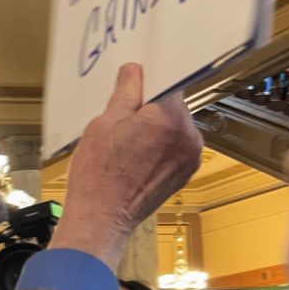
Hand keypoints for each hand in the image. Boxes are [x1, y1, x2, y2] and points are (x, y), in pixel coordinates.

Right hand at [53, 64, 202, 269]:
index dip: (148, 82)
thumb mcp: (104, 124)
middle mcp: (188, 135)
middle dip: (150, 108)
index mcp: (169, 117)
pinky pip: (176, 146)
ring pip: (174, 126)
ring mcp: (190, 156)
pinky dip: (160, 147)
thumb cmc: (98, 175)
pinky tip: (136, 159)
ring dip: (156, 128)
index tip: (135, 85)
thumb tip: (135, 72)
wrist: (101, 217)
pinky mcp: (186, 172)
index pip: (167, 82)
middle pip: (172, 106)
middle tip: (122, 123)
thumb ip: (125, 93)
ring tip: (128, 146)